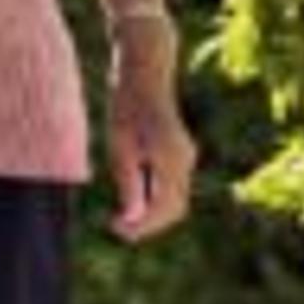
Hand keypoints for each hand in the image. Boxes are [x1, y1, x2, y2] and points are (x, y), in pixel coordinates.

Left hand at [101, 20, 196, 242]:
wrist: (145, 74)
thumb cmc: (126, 106)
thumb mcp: (120, 147)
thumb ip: (129, 183)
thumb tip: (132, 217)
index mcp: (171, 158)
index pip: (164, 208)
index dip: (142, 227)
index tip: (116, 230)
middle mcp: (185, 160)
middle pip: (174, 209)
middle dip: (148, 225)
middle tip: (118, 228)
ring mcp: (187, 156)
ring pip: (175, 199)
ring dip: (151, 213)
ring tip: (121, 217)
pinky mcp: (182, 154)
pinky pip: (172, 186)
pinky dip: (155, 198)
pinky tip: (132, 198)